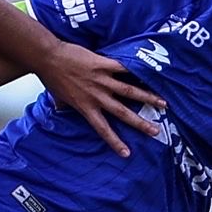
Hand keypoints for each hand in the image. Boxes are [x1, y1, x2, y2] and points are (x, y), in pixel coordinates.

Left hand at [35, 45, 163, 157]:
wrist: (48, 58)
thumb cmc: (51, 77)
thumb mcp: (58, 97)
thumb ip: (64, 105)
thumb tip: (60, 110)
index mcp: (86, 107)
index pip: (103, 129)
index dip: (115, 142)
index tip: (127, 154)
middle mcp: (97, 97)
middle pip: (123, 113)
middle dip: (141, 123)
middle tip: (156, 131)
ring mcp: (102, 80)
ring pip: (130, 91)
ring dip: (148, 98)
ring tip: (163, 103)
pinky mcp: (103, 64)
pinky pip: (123, 69)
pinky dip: (137, 71)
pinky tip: (151, 74)